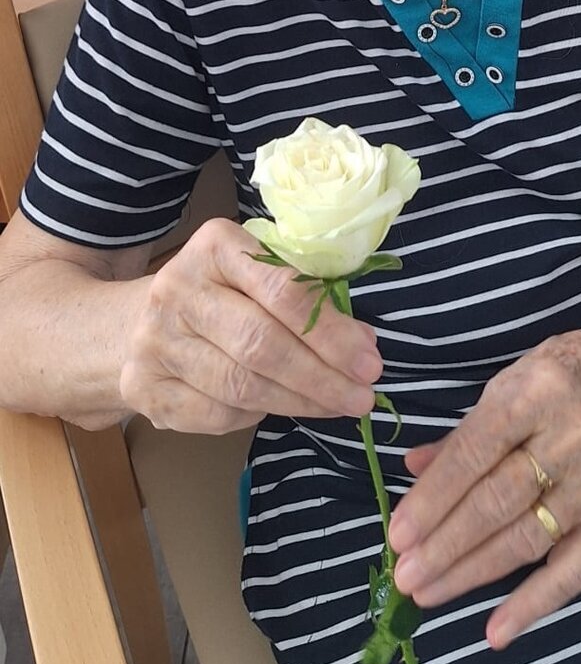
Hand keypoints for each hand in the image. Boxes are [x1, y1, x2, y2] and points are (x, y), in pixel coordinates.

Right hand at [119, 217, 382, 431]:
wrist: (129, 326)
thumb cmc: (215, 295)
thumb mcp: (253, 273)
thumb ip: (302, 296)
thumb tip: (362, 341)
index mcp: (214, 247)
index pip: (282, 290)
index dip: (330, 332)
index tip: (369, 359)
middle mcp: (177, 289)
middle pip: (261, 344)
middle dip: (321, 375)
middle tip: (362, 396)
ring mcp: (156, 342)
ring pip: (242, 385)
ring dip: (300, 402)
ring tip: (338, 406)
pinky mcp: (145, 389)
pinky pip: (218, 415)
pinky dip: (259, 416)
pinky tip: (285, 408)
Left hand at [387, 328, 580, 648]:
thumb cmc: (560, 380)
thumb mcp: (510, 383)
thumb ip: (463, 433)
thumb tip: (411, 468)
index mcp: (536, 393)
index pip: (476, 452)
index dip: (434, 496)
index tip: (398, 534)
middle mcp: (572, 437)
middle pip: (499, 500)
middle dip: (446, 543)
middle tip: (404, 575)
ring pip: (527, 538)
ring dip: (472, 572)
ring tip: (427, 593)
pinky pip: (575, 570)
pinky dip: (534, 604)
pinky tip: (496, 631)